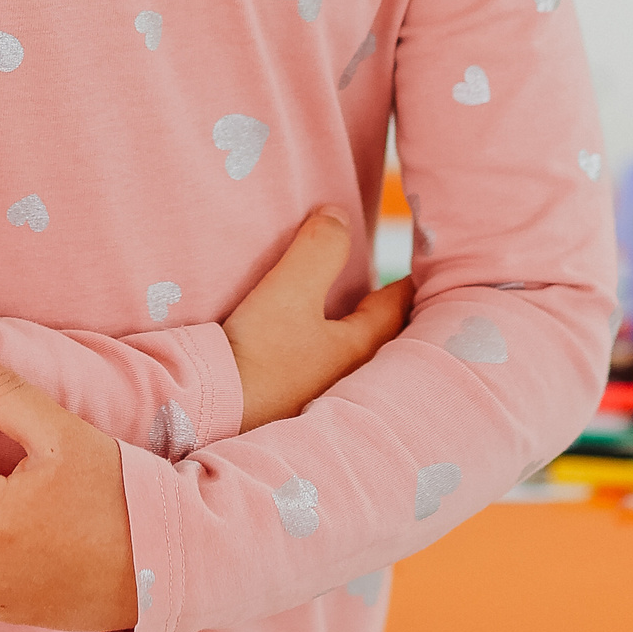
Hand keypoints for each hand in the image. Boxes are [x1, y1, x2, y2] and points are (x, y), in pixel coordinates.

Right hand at [225, 209, 412, 430]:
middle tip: (401, 296)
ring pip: (353, 359)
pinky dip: (329, 355)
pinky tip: (313, 353)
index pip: (394, 308)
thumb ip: (319, 249)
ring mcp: (320, 397)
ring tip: (360, 321)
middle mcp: (348, 378)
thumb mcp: (290, 292)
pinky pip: (324, 373)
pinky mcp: (291, 408)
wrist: (211, 414)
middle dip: (391, 317)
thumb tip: (339, 217)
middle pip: (381, 340)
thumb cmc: (258, 356)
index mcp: (358, 349)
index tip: (421, 269)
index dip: (405, 284)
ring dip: (360, 338)